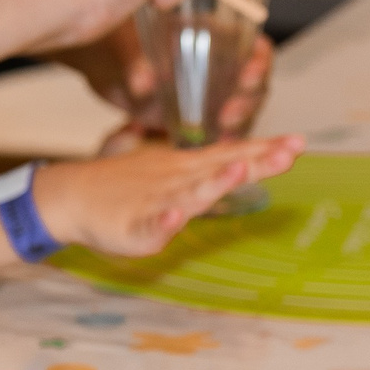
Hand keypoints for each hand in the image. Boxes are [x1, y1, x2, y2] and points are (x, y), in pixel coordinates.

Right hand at [36, 136, 302, 256]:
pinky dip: (163, 221)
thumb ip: (206, 169)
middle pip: (219, 170)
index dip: (264, 151)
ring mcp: (154, 202)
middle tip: (288, 152)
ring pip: (187, 193)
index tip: (298, 142)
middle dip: (254, 162)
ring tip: (238, 171)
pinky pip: (149, 226)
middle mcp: (176, 181)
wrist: (70, 196)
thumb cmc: (124, 187)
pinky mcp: (131, 226)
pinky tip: (177, 216)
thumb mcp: (170, 174)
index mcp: (187, 170)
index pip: (231, 156)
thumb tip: (246, 160)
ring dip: (213, 183)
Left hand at [114, 33, 275, 139]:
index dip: (259, 62)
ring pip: (244, 110)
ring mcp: (217, 94)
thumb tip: (142, 83)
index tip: (247, 76)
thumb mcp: (129, 51)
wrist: (111, 70)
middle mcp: (224, 66)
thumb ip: (138, 65)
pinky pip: (225, 130)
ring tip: (221, 134)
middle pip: (256, 84)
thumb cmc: (125, 48)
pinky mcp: (205, 117)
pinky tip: (214, 146)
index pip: (255, 48)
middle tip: (227, 115)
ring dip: (239, 124)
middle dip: (247, 101)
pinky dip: (223, 139)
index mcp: (216, 37)